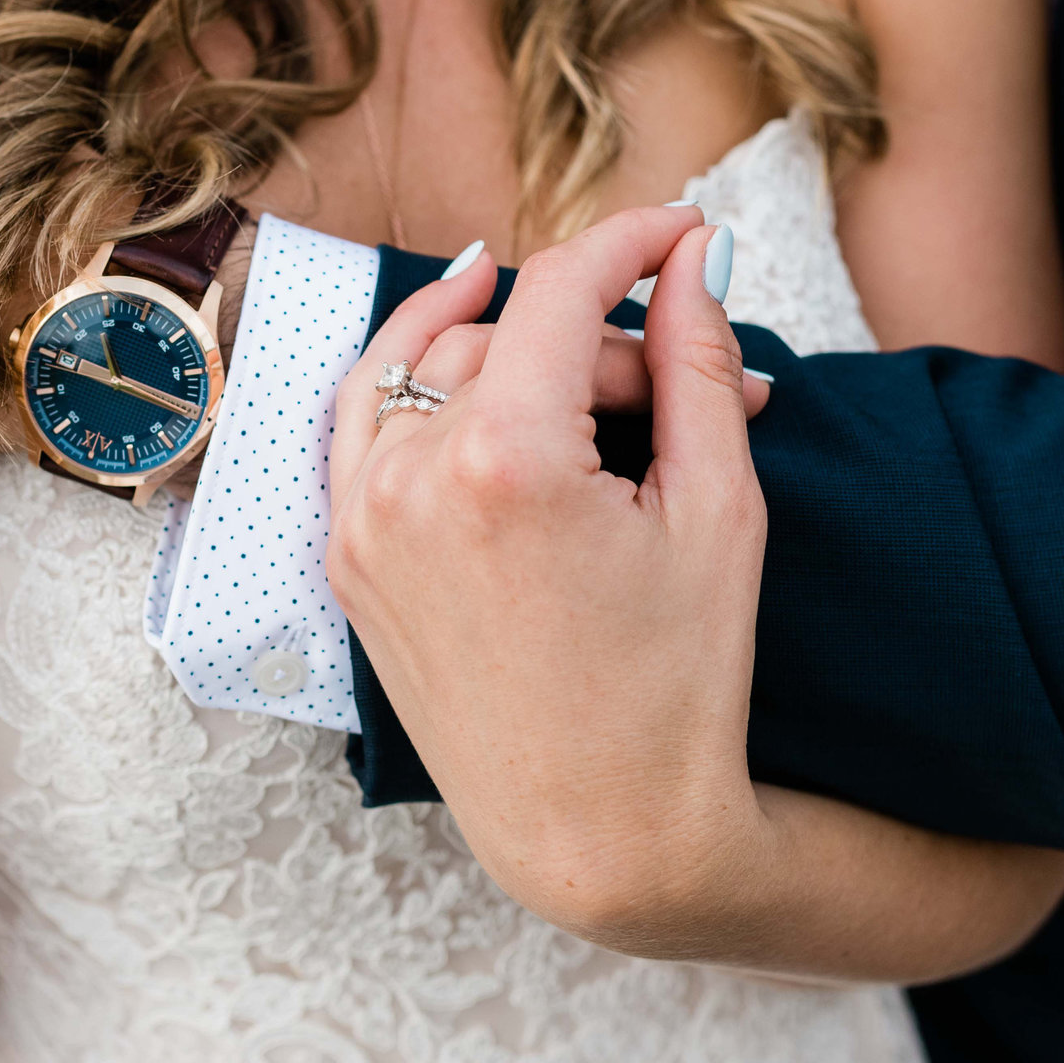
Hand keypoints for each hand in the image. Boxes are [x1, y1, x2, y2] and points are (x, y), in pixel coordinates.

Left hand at [326, 209, 774, 953]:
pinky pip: (363, 425)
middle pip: (505, 332)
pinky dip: (411, 377)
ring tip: (586, 368)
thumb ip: (698, 366)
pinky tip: (463, 346)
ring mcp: (362, 523)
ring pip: (422, 362)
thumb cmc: (677, 687)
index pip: (564, 290)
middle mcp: (410, 481)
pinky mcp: (347, 561)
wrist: (600, 833)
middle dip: (598, 334)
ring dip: (504, 343)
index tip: (681, 229)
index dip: (631, 240)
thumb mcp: (716, 512)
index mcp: (504, 463)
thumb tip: (694, 259)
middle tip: (680, 380)